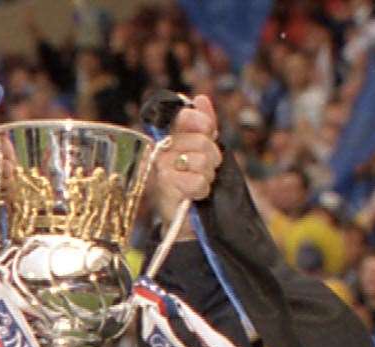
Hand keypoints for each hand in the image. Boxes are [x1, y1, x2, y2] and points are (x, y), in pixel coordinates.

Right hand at [152, 94, 221, 216]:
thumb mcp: (203, 151)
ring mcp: (161, 167)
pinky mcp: (165, 186)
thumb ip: (204, 125)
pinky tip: (194, 195)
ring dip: (208, 176)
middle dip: (213, 158)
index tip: (209, 132)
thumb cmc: (194, 182)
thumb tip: (201, 99)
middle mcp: (162, 148)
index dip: (203, 123)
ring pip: (201, 162)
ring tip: (200, 182)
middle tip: (207, 170)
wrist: (185, 219)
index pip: (185, 116)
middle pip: (203, 142)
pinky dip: (202, 190)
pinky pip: (197, 181)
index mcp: (170, 135)